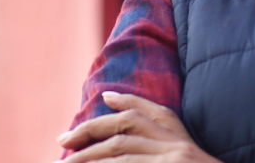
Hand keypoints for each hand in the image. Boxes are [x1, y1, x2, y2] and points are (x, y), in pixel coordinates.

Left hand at [58, 92, 221, 162]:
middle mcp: (178, 147)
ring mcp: (173, 161)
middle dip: (91, 131)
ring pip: (121, 151)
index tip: (105, 97)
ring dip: (89, 156)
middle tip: (63, 141)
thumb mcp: (191, 157)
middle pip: (128, 128)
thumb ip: (168, 146)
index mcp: (184, 140)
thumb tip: (128, 127)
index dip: (128, 100)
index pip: (154, 112)